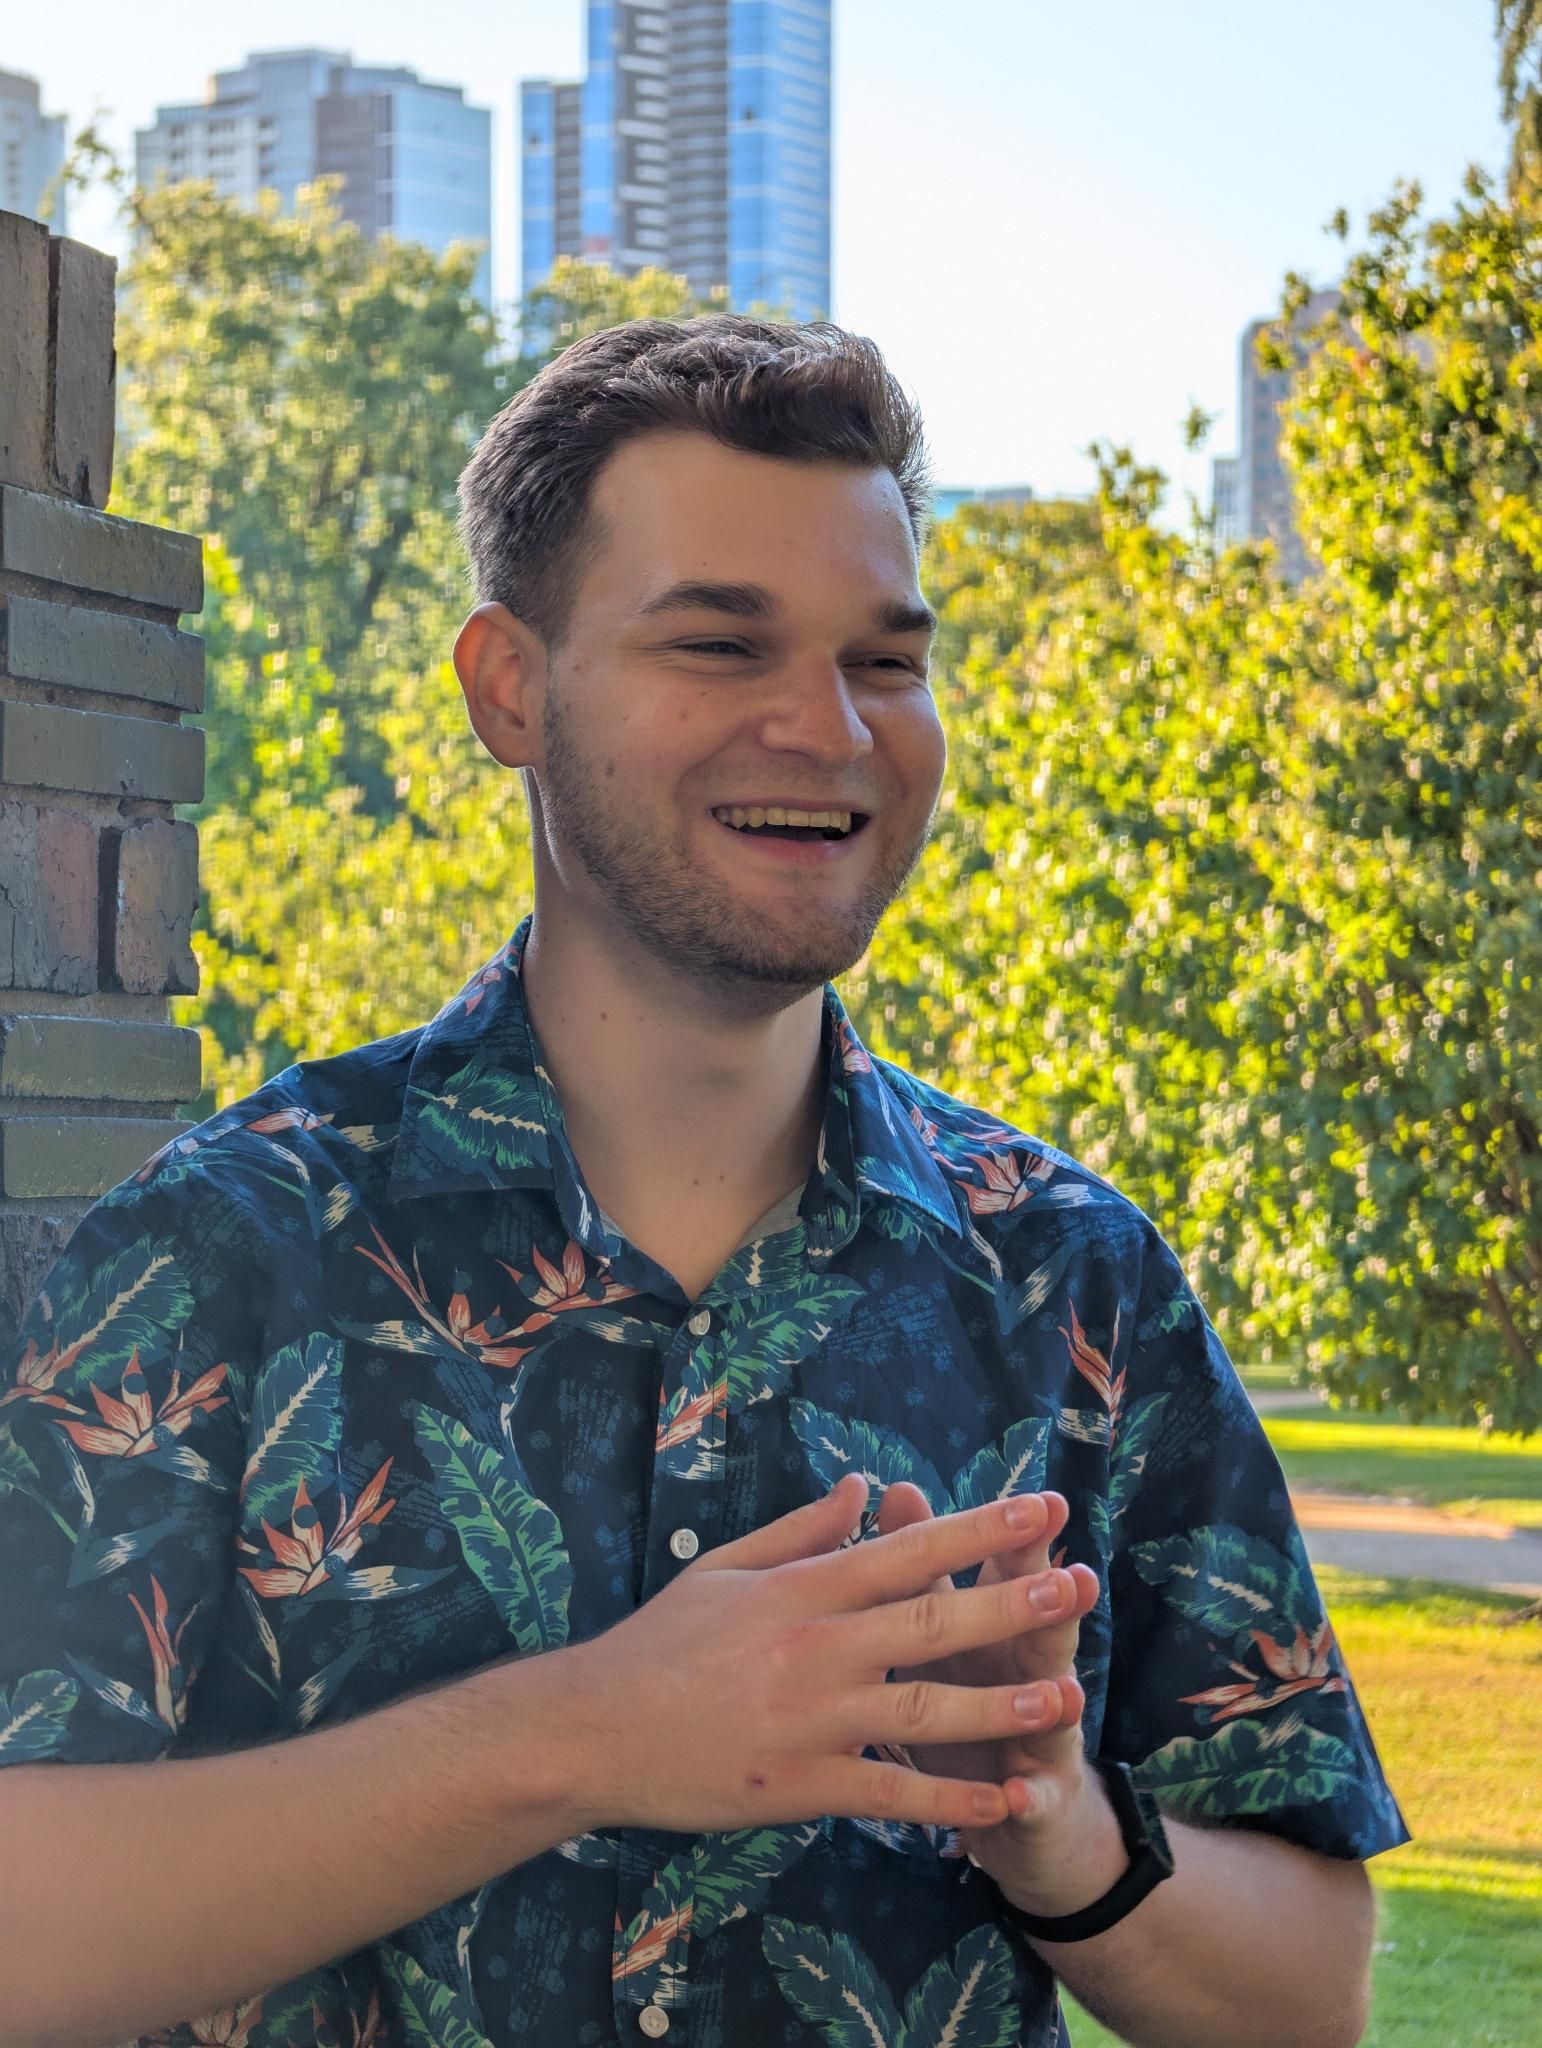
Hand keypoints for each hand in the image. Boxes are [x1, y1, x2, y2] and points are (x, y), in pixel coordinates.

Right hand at [565, 1475, 1089, 1837]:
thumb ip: (800, 1528)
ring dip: (1000, 1706)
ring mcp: (810, 1720)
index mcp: (801, 1588)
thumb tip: (862, 1483)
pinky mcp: (800, 1786)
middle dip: (1011, 1603)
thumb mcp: (726, 1567)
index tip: (1042, 1509)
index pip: (906, 1549)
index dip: (979, 1530)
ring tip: (1065, 1700)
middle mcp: (815, 1647)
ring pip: (923, 1711)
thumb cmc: (658, 1642)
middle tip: (1079, 1587)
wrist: (592, 1729)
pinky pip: (890, 1794)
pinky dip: (950, 1800)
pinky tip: (1002, 1798)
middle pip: (930, 1621)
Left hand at [876, 1483, 1120, 1916]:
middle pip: (1040, 1633)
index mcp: (993, 1626)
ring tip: (1070, 1693)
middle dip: (1056, 1609)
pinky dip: (1025, 1800)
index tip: (1039, 1503)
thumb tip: (898, 1486)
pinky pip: (1028, 1803)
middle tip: (1076, 1579)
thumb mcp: (939, 1632)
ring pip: (1048, 1716)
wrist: (1014, 1815)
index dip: (1018, 1542)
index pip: (1006, 1574)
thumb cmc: (962, 1699)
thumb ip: (923, 1565)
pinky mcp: (1034, 1804)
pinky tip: (1018, 1797)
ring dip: (1057, 1705)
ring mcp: (1038, 1739)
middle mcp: (1025, 1674)